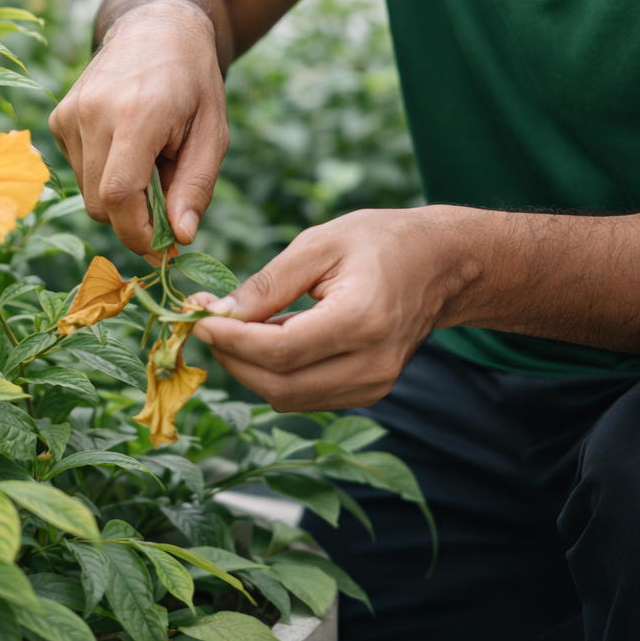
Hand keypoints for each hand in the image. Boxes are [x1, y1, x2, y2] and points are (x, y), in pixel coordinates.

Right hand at [49, 0, 228, 259]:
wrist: (158, 27)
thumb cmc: (193, 82)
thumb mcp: (213, 133)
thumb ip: (196, 186)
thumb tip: (180, 238)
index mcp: (136, 114)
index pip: (119, 195)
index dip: (138, 233)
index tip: (164, 249)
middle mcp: (93, 112)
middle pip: (101, 202)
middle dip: (134, 218)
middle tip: (169, 200)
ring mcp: (69, 113)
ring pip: (87, 191)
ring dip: (121, 194)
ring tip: (151, 159)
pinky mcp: (58, 118)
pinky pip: (79, 170)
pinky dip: (105, 172)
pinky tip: (128, 143)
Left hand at [192, 206, 480, 409]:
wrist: (440, 264)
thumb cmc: (380, 242)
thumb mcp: (320, 243)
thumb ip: (269, 283)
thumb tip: (218, 313)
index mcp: (362, 320)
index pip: (281, 351)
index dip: (232, 340)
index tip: (199, 317)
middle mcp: (372, 364)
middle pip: (280, 386)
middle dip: (233, 358)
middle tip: (208, 322)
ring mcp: (374, 385)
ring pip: (289, 398)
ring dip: (251, 369)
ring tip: (236, 327)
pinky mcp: (370, 392)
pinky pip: (307, 396)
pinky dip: (277, 374)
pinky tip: (269, 339)